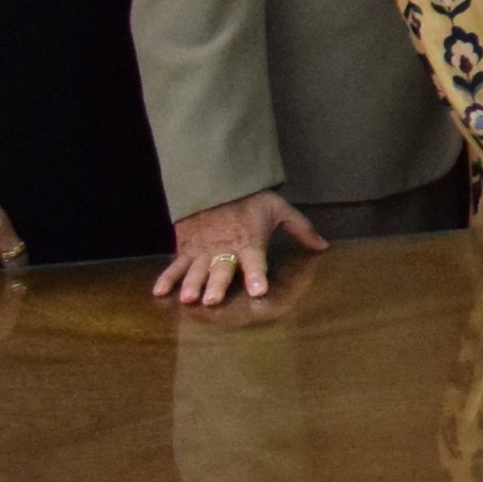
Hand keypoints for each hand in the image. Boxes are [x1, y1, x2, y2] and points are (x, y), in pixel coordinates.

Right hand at [150, 187, 325, 305]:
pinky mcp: (186, 248)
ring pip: (196, 270)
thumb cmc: (251, 199)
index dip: (256, 275)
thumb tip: (323, 246)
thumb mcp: (279, 209)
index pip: (255, 261)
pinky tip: (159, 292)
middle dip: (217, 284)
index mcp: (249, 241)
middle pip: (220, 269)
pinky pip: (175, 265)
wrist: (218, 181)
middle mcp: (225, 249)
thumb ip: (301, 229)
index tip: (258, 289)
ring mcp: (203, 249)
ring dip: (191, 284)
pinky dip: (166, 278)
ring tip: (188, 298)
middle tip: (213, 300)